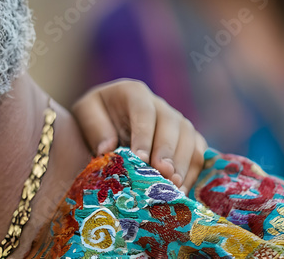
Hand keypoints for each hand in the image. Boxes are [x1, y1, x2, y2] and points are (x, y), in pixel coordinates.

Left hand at [73, 79, 207, 193]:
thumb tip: (107, 149)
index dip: (144, 135)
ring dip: (183, 164)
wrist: (106, 118)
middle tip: (163, 174)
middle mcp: (160, 105)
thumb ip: (94, 128)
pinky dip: (192, 173)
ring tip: (173, 186)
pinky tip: (181, 191)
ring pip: (189, 139)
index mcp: (133, 93)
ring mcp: (177, 121)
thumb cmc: (94, 116)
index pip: (144, 112)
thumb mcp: (85, 113)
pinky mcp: (188, 139)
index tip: (140, 158)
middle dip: (168, 151)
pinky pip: (198, 154)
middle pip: (171, 125)